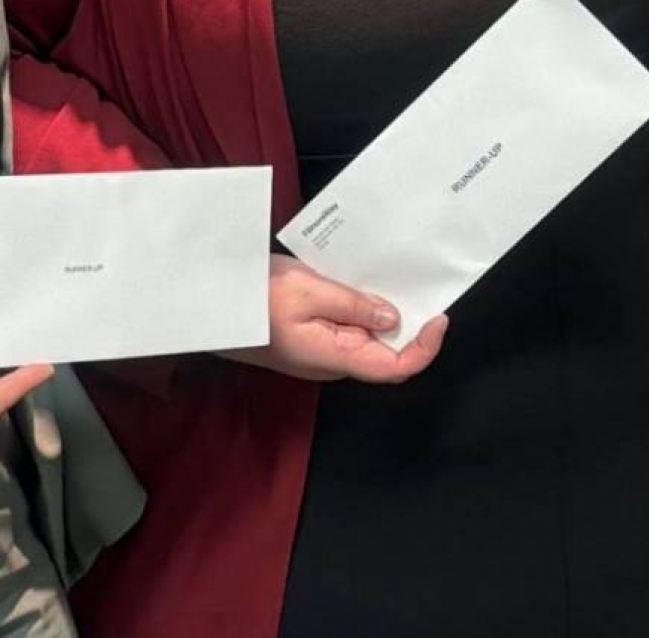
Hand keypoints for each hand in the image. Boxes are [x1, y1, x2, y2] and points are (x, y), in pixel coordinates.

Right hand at [218, 255, 446, 382]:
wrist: (210, 302)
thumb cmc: (254, 297)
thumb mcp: (310, 291)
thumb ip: (355, 307)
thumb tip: (394, 318)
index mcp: (335, 357)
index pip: (395, 368)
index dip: (424, 348)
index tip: (438, 317)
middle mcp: (332, 362)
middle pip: (385, 354)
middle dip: (408, 325)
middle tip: (416, 287)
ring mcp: (319, 353)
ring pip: (366, 340)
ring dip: (383, 314)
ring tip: (390, 281)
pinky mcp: (309, 340)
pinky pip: (346, 330)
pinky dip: (361, 310)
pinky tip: (360, 285)